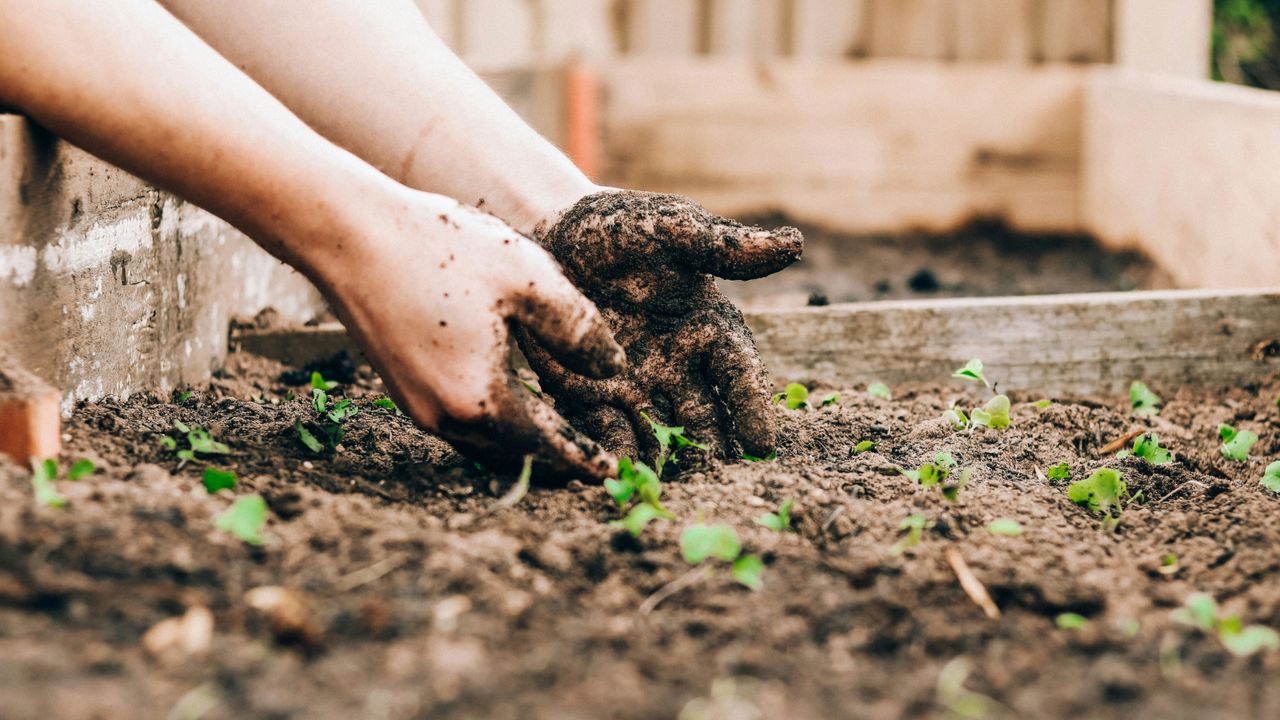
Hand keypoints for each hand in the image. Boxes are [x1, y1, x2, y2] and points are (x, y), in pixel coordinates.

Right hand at [313, 189, 625, 480]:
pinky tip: (510, 406)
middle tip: (591, 463)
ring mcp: (417, 406)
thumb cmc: (441, 249)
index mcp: (481, 399)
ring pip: (484, 445)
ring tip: (558, 440)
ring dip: (523, 447)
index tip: (611, 473)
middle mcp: (444, 416)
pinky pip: (460, 424)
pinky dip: (494, 427)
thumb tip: (613, 369)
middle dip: (555, 462)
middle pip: (514, 455)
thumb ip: (579, 329)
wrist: (349, 234)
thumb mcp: (529, 279)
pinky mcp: (401, 387)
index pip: (547, 445)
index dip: (583, 458)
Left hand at [520, 190, 801, 463]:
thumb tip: (794, 244)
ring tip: (669, 493)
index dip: (752, 408)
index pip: (739, 375)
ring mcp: (636, 386)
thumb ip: (723, 246)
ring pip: (659, 434)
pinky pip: (606, 432)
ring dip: (666, 463)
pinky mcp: (591, 396)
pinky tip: (616, 476)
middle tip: (720, 485)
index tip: (763, 444)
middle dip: (713, 452)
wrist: (551, 233)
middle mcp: (679, 366)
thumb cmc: (621, 227)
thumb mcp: (671, 229)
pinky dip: (614, 455)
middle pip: (704, 418)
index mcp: (709, 328)